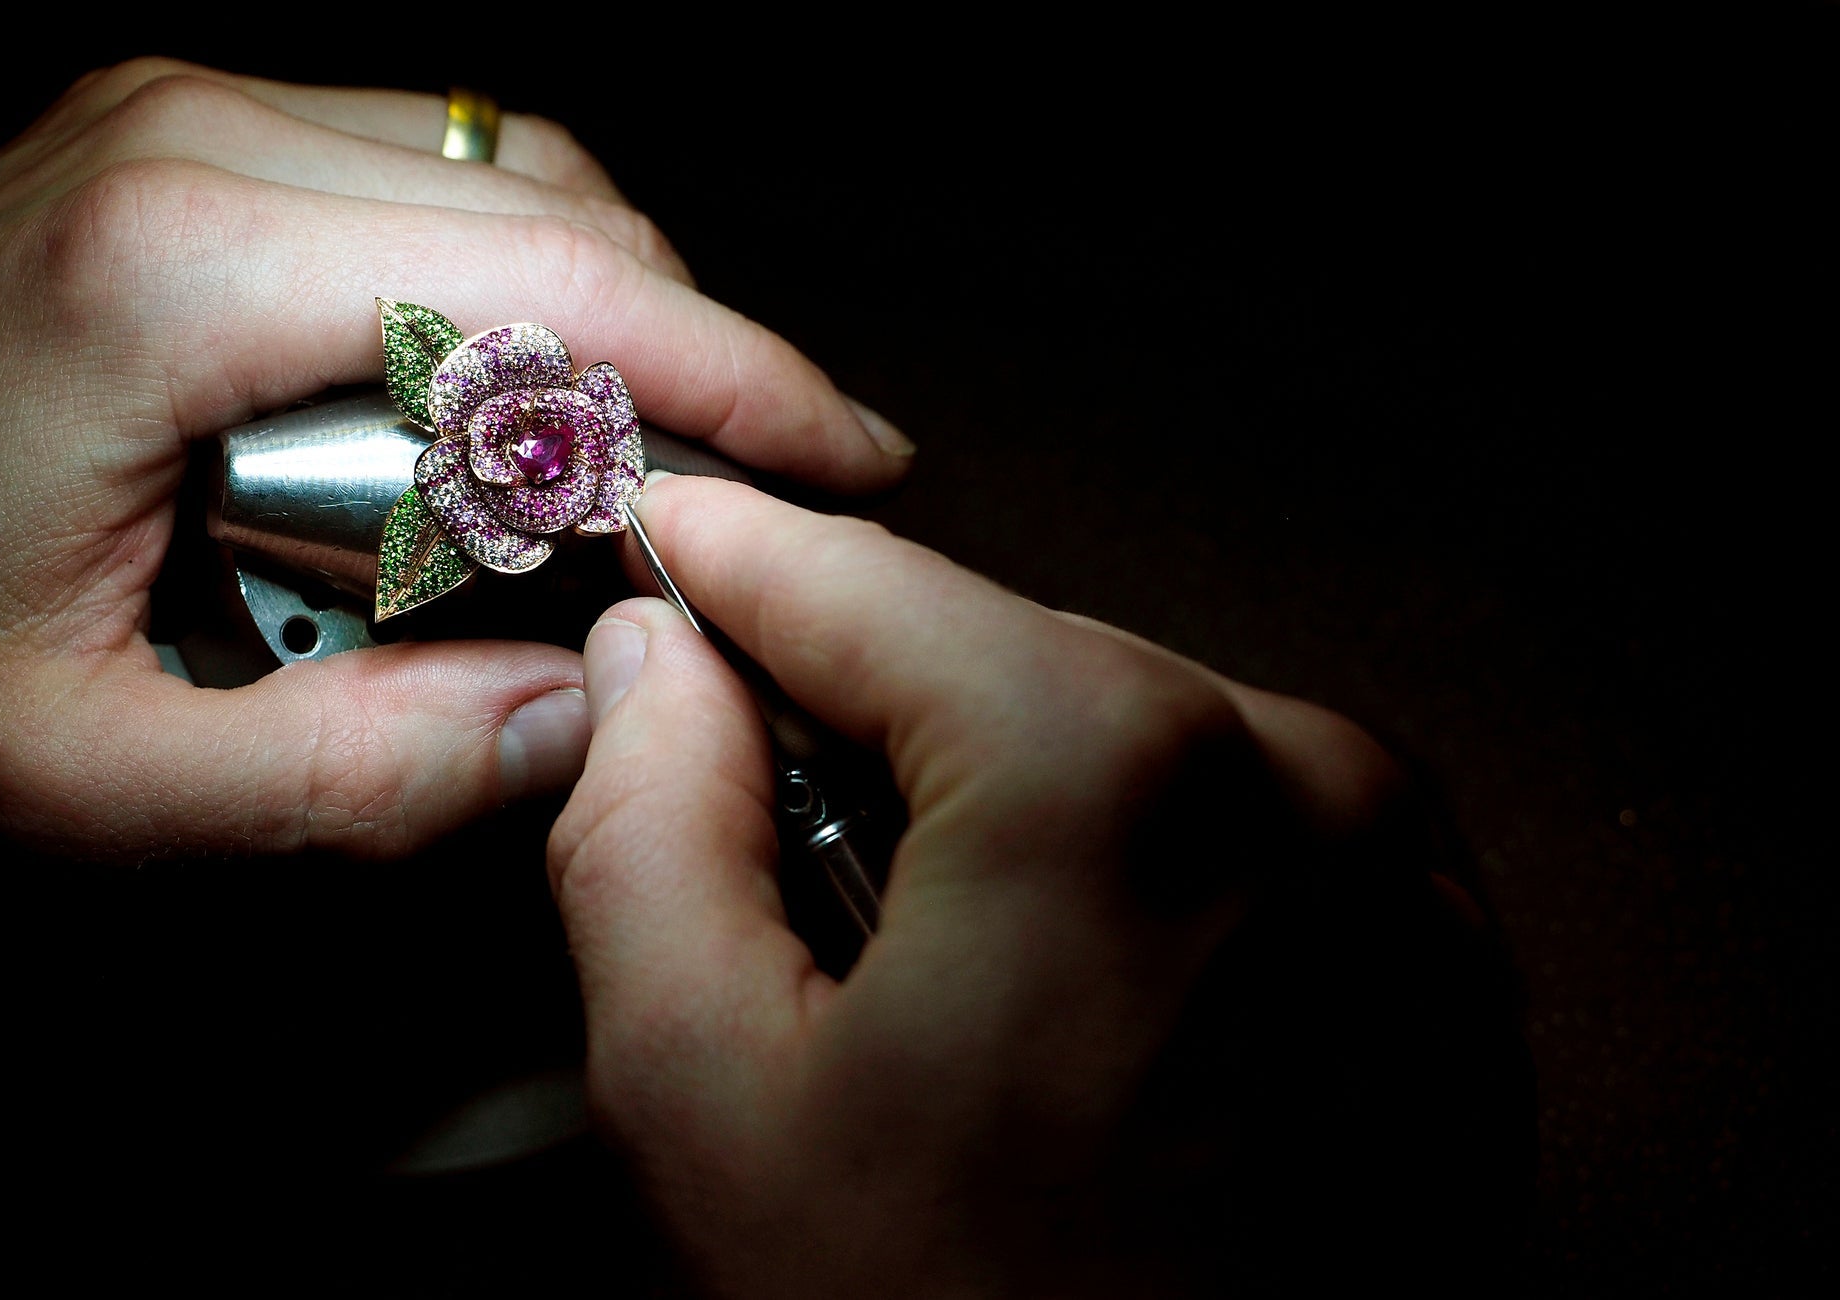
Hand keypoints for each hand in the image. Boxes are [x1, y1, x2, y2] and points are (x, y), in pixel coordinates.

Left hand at [0, 59, 911, 861]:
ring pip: (508, 168)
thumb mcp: (67, 773)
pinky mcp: (174, 131)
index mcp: (178, 268)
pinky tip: (523, 381)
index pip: (561, 288)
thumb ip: (344, 774)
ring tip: (651, 453)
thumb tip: (579, 719)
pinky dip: (518, 269)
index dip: (745, 379)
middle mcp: (196, 135)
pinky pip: (424, 165)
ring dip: (612, 308)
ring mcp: (180, 110)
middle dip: (700, 355)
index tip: (854, 460)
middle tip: (757, 498)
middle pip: (561, 211)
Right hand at [550, 474, 1533, 1295]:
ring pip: (1119, 727)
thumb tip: (658, 669)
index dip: (729, 555)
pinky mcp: (1438, 947)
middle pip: (998, 649)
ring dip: (1009, 799)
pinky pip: (1235, 819)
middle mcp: (1297, 780)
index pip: (859, 576)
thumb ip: (646, 830)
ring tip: (954, 990)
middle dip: (873, 713)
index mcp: (1110, 778)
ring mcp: (1396, 866)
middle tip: (792, 857)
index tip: (669, 539)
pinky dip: (1134, 861)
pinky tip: (1085, 1016)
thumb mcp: (714, 1105)